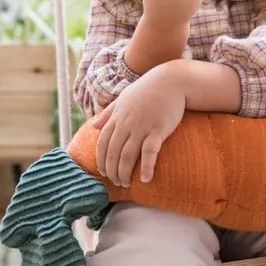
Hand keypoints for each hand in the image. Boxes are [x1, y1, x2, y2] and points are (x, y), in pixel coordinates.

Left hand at [93, 66, 185, 186]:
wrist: (171, 81)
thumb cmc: (147, 89)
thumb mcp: (123, 98)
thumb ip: (108, 113)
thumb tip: (93, 125)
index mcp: (116, 117)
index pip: (102, 144)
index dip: (102, 161)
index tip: (104, 173)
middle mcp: (126, 124)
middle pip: (113, 153)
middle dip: (112, 171)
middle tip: (117, 183)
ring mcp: (141, 127)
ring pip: (127, 155)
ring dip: (125, 173)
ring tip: (126, 184)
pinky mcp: (158, 130)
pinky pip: (149, 152)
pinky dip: (146, 166)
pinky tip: (145, 179)